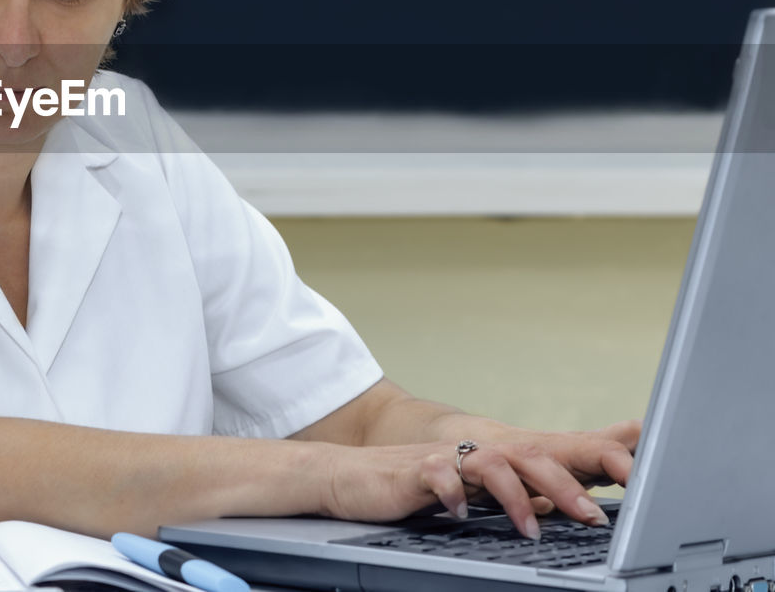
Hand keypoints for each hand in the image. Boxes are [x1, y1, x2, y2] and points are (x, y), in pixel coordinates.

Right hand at [320, 420, 640, 539]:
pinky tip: (460, 515)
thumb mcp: (472, 490)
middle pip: (529, 456)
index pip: (552, 454)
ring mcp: (444, 459)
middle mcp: (474, 453)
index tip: (634, 480)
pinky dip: (453, 494)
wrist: (350, 476)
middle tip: (595, 518)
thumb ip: (516, 490)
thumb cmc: (415, 487)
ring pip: (490, 463)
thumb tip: (564, 504)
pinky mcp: (412, 471)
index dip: (593, 461)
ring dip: (515, 496)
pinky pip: (437, 475)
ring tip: (533, 530)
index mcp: (495, 459)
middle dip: (566, 485)